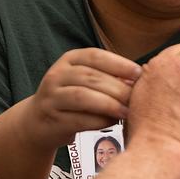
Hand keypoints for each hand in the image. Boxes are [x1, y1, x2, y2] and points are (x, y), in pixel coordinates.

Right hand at [25, 48, 141, 151]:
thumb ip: (109, 76)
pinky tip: (112, 123)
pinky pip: (78, 119)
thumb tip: (141, 77)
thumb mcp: (86, 80)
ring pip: (83, 97)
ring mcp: (51, 97)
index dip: (118, 63)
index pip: (95, 56)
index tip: (138, 73)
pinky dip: (98, 121)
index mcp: (69, 60)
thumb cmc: (73, 98)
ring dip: (109, 105)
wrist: (38, 121)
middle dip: (117, 88)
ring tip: (127, 112)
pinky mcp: (51, 119)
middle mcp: (57, 74)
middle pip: (91, 77)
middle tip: (136, 99)